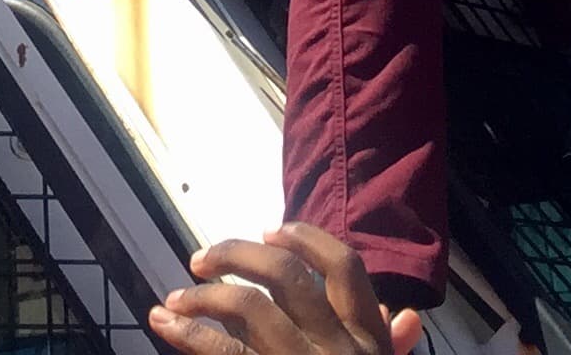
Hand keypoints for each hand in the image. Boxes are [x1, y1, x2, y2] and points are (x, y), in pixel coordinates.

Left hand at [149, 222, 415, 354]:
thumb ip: (389, 349)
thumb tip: (407, 315)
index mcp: (369, 342)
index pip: (345, 268)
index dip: (306, 239)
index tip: (270, 229)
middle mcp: (338, 348)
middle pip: (286, 275)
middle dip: (237, 255)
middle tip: (202, 259)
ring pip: (249, 307)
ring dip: (202, 295)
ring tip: (175, 299)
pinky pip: (224, 351)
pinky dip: (188, 332)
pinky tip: (163, 322)